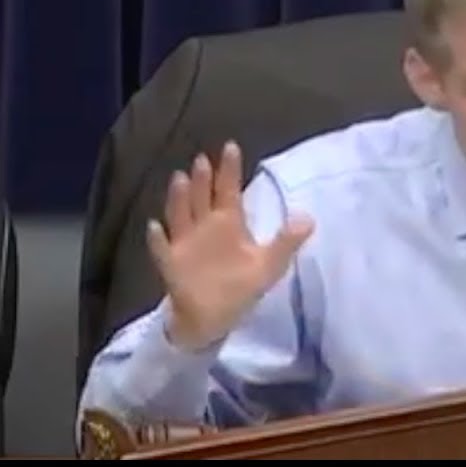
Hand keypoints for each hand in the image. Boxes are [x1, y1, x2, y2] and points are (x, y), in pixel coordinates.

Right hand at [147, 141, 313, 350]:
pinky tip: (156, 227)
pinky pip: (162, 250)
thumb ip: (287, 242)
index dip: (229, 170)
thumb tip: (310, 219)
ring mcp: (185, 244)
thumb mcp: (269, 265)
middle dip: (202, 179)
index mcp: (229, 223)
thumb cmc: (241, 287)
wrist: (215, 319)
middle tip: (202, 160)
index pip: (228, 190)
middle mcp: (205, 227)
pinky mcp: (171, 264)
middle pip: (202, 198)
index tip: (231, 147)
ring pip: (180, 216)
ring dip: (179, 199)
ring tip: (180, 180)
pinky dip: (158, 239)